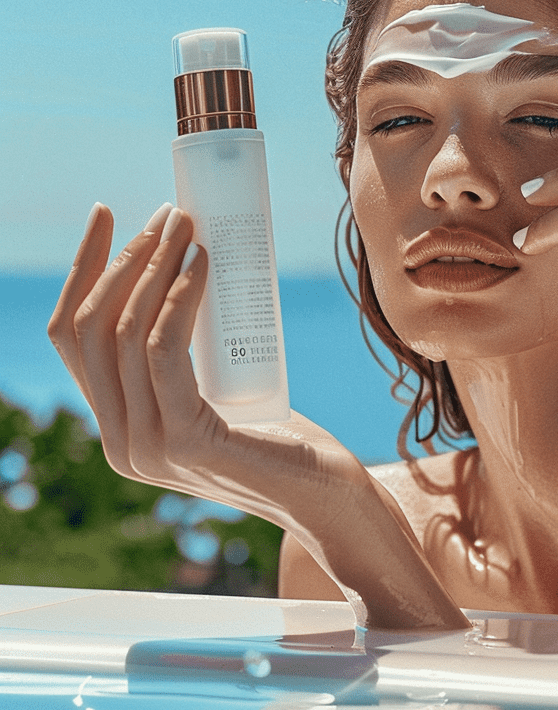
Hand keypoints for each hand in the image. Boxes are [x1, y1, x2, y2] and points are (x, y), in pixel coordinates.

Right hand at [48, 203, 467, 629]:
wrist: (331, 496)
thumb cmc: (285, 435)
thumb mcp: (218, 391)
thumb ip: (192, 360)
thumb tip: (193, 267)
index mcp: (120, 427)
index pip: (74, 338)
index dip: (83, 270)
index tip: (107, 214)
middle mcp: (121, 443)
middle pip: (91, 329)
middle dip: (125, 258)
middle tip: (167, 213)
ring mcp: (148, 448)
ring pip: (126, 334)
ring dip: (154, 266)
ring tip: (187, 225)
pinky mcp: (188, 442)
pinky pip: (165, 352)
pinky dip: (179, 299)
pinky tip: (203, 265)